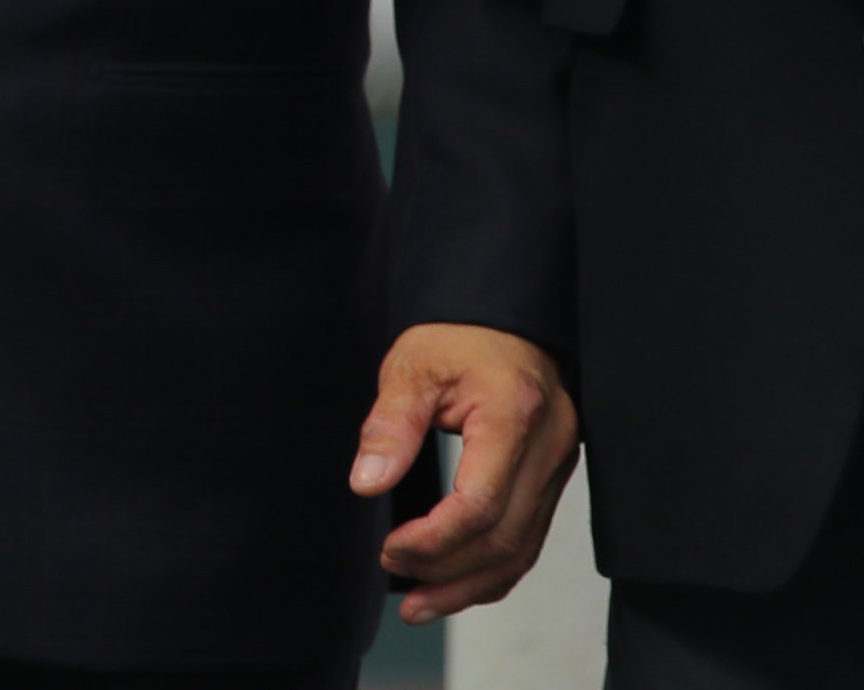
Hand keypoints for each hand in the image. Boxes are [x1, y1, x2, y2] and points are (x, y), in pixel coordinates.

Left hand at [353, 322, 577, 621]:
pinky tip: (457, 583)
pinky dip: (493, 569)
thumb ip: (390, 426)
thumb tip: (366, 485)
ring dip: (471, 585)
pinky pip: (529, 538)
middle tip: (395, 572)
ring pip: (523, 550)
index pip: (481, 504)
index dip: (434, 539)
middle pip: (506, 539)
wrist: (507, 320)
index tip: (390, 547)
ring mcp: (559, 469)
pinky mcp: (553, 480)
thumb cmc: (458, 337)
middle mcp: (549, 449)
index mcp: (514, 416)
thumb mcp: (412, 366)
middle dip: (448, 571)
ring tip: (422, 604)